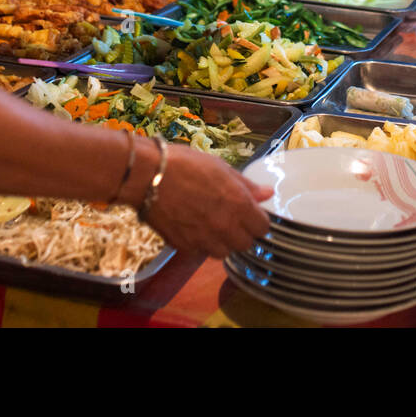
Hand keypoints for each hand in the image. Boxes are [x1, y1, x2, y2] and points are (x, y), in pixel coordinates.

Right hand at [144, 145, 271, 257]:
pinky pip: (199, 252)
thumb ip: (246, 185)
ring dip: (221, 242)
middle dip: (241, 233)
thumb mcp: (220, 167)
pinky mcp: (184, 246)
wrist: (148, 175)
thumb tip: (267, 193)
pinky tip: (191, 226)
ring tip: (210, 224)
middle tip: (231, 219)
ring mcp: (203, 239)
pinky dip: (199, 243)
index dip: (258, 221)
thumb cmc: (185, 164)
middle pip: (245, 244)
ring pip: (223, 252)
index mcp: (238, 204)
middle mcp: (224, 226)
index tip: (251, 214)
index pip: (263, 227)